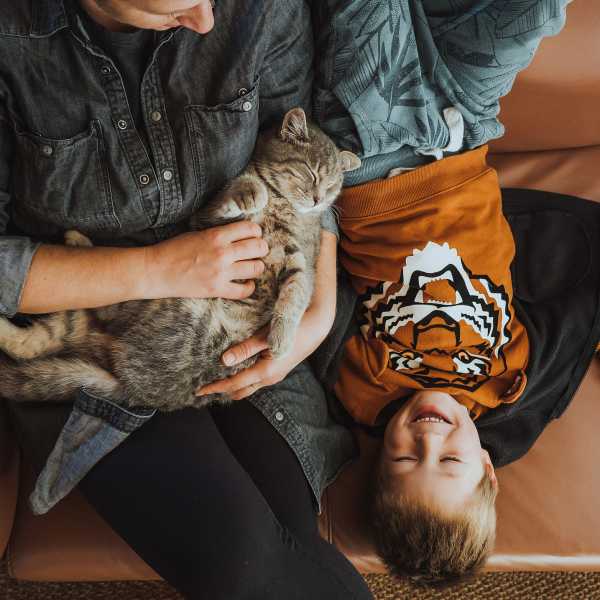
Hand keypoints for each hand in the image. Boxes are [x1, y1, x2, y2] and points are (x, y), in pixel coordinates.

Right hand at [142, 221, 268, 299]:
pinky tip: (247, 283)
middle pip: (258, 248)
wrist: (156, 270)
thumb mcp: (198, 233)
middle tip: (258, 251)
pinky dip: (250, 287)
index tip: (254, 236)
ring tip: (252, 266)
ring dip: (257, 266)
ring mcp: (221, 273)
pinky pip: (244, 291)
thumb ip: (220, 234)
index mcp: (217, 235)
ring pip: (256, 268)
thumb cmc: (174, 249)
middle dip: (261, 248)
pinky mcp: (217, 289)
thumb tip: (240, 235)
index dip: (256, 232)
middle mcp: (222, 253)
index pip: (250, 229)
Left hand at [195, 307, 331, 399]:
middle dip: (223, 391)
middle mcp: (270, 377)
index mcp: (265, 371)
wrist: (317, 326)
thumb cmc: (292, 328)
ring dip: (234, 385)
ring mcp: (275, 375)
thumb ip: (245, 349)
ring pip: (250, 386)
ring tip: (218, 380)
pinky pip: (257, 380)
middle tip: (206, 387)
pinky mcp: (278, 368)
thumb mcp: (266, 337)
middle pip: (241, 391)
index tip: (199, 390)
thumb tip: (225, 360)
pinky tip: (238, 370)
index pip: (234, 385)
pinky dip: (244, 379)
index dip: (216, 388)